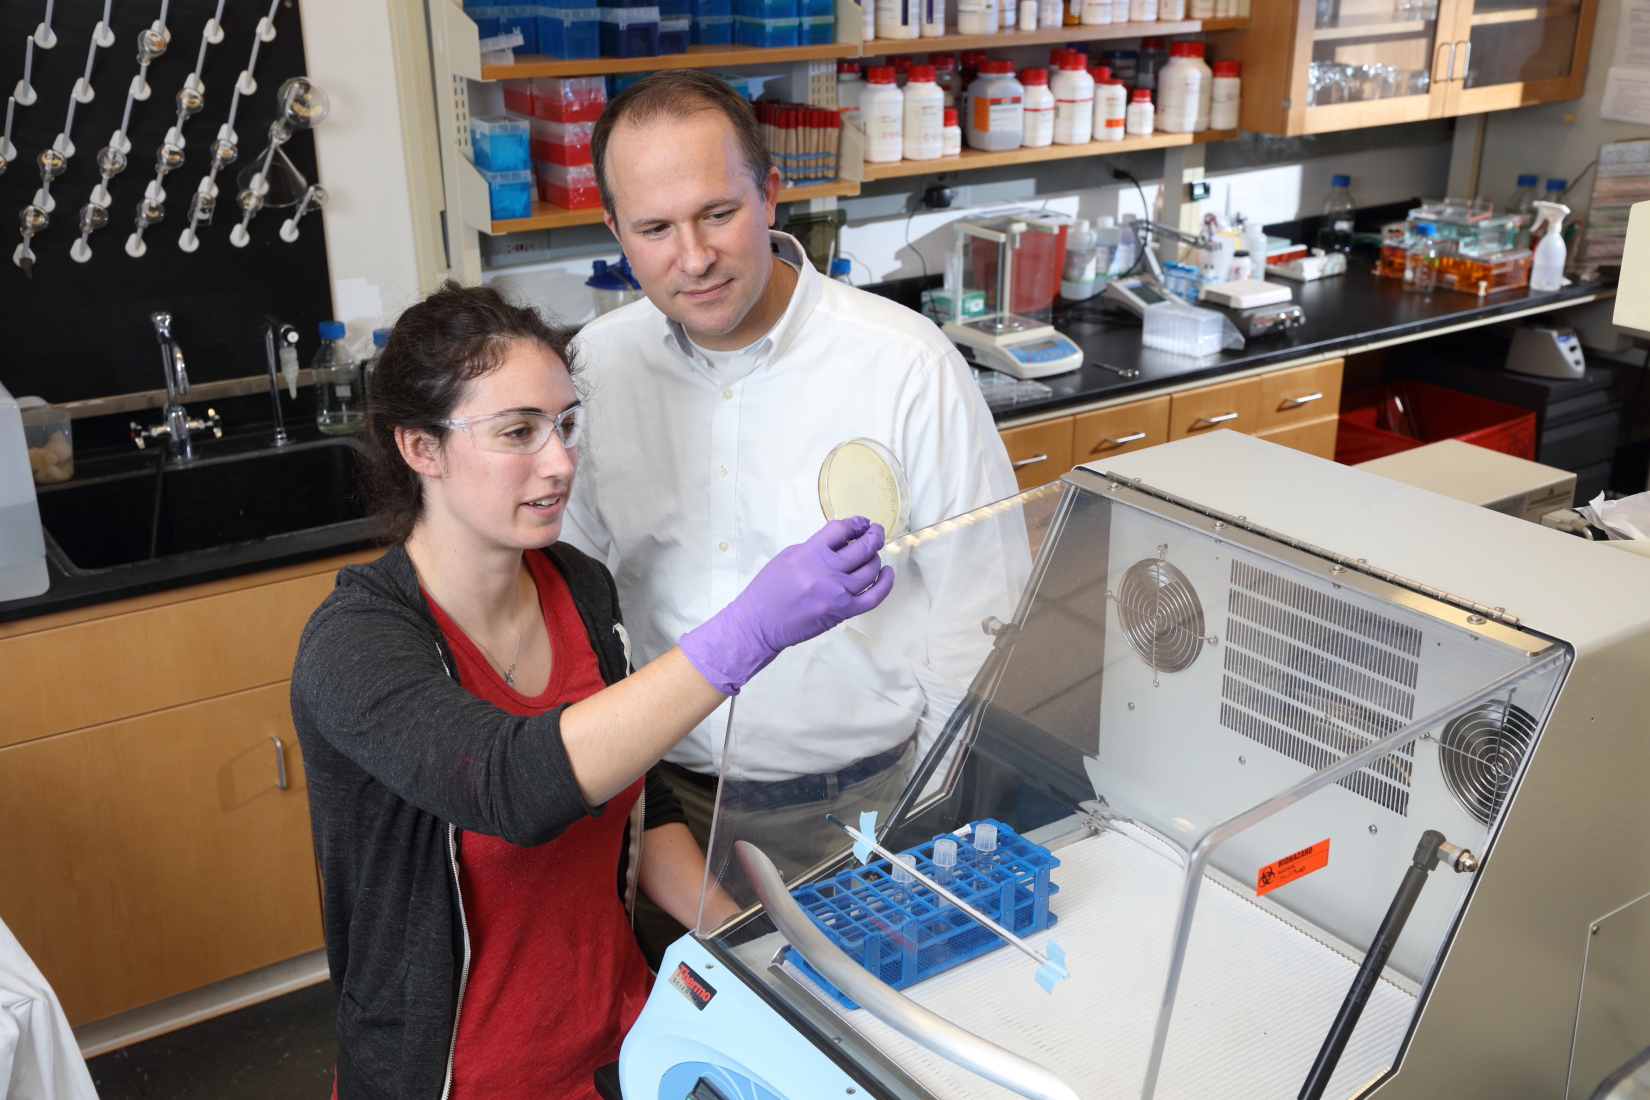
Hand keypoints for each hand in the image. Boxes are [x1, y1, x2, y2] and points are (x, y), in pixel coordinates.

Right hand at [678, 517, 894, 694]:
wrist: (760, 623)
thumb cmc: (769, 590)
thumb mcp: (788, 557)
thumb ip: (815, 548)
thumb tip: (843, 542)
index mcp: (808, 554)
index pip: (840, 529)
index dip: (855, 523)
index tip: (861, 523)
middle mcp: (825, 571)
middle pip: (862, 547)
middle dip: (873, 536)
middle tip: (876, 533)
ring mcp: (836, 593)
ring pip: (870, 570)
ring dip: (875, 559)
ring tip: (873, 555)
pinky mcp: (842, 612)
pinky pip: (874, 597)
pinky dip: (885, 583)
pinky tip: (887, 573)